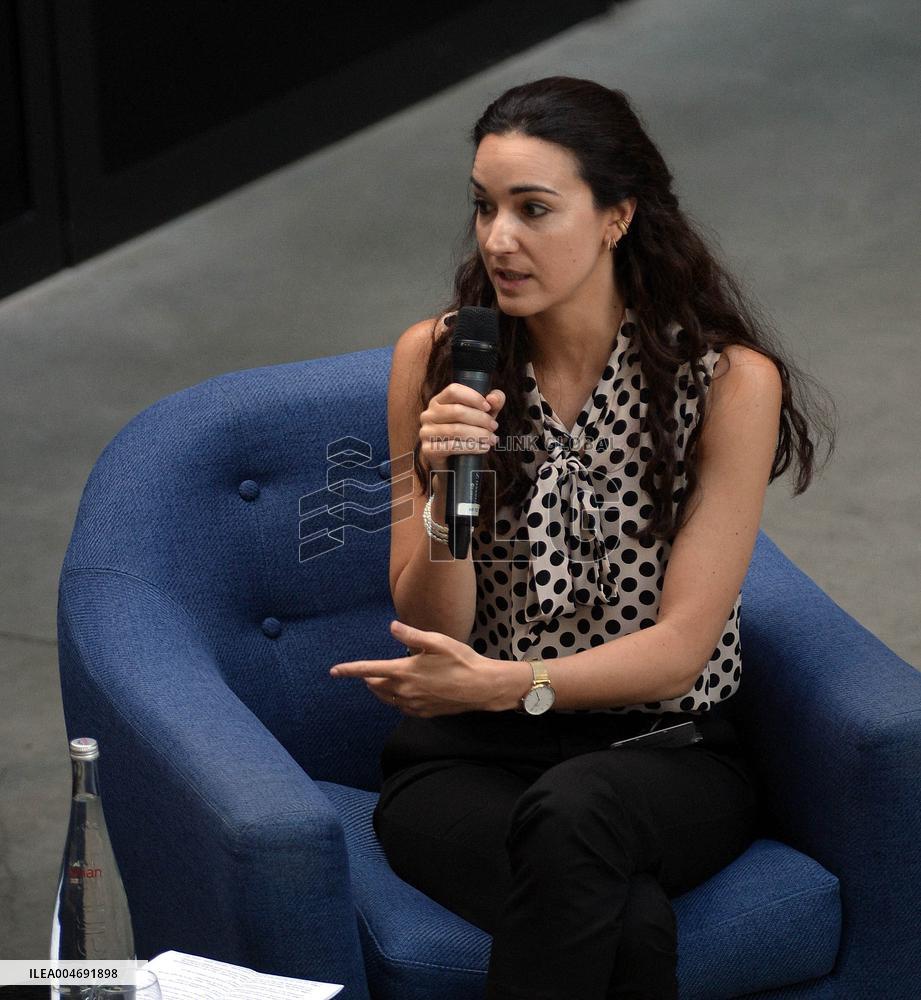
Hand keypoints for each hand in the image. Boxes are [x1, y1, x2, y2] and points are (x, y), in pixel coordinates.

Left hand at [330, 619, 522, 716]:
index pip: (368, 670)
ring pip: (387, 699)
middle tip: (370, 671)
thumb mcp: (436, 641)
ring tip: (383, 681)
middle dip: (369, 678)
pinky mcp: (423, 712)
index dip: (349, 670)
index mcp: (404, 672)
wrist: (482, 687)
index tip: (333, 671)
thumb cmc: (461, 660)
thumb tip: (392, 627)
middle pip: (375, 686)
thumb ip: (411, 635)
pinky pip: (401, 707)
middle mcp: (405, 691)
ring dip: (381, 689)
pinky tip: (404, 693)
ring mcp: (414, 705)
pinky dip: (396, 699)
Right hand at [420, 384, 506, 475]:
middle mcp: (428, 415)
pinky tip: (483, 448)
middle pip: (457, 411)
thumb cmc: (468, 435)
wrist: (455, 465)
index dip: (473, 397)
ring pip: (456, 430)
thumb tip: (493, 398)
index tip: (488, 407)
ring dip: (479, 434)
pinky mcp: (428, 450)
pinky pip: (452, 446)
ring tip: (492, 439)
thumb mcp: (483, 417)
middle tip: (494, 427)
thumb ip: (493, 403)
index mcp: (438, 401)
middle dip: (480, 419)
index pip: (453, 390)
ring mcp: (426, 432)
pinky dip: (472, 447)